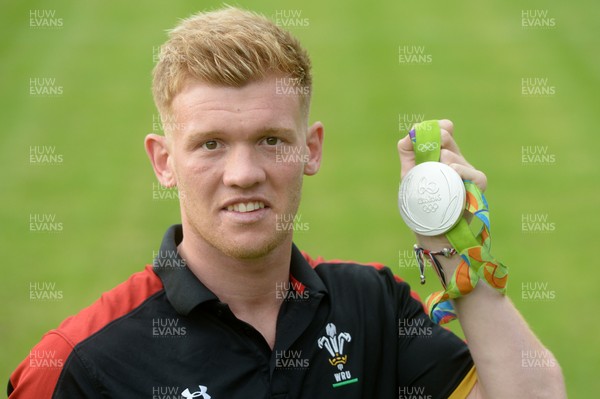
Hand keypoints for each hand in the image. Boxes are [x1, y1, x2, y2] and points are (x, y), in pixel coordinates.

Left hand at [397, 119, 486, 246]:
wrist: (431, 233)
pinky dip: (461, 170)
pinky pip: (473, 174)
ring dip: (443, 159)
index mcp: (441, 157)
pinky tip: (452, 171)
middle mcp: (456, 162)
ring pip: (454, 155)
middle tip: (428, 146)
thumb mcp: (410, 177)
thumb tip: (406, 137)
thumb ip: (407, 154)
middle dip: (436, 138)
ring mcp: (467, 174)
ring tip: (438, 172)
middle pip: (447, 139)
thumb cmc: (421, 205)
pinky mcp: (477, 188)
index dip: (437, 127)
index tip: (427, 129)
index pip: (443, 133)